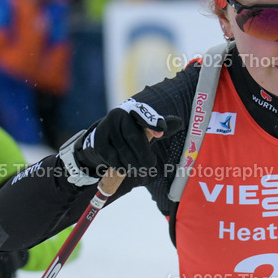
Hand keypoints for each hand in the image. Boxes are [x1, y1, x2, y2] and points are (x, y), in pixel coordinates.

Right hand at [59, 99, 182, 185]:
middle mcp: (118, 115)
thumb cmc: (132, 132)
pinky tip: (125, 168)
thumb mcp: (146, 128)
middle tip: (150, 165)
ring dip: (133, 164)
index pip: (144, 115)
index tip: (161, 131)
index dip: (153, 123)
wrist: (105, 136)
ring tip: (138, 167)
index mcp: (134, 110)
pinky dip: (121, 166)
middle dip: (144, 155)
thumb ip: (161, 126)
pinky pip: (112, 158)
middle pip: (135, 138)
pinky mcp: (98, 141)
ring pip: (124, 151)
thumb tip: (179, 122)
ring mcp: (106, 127)